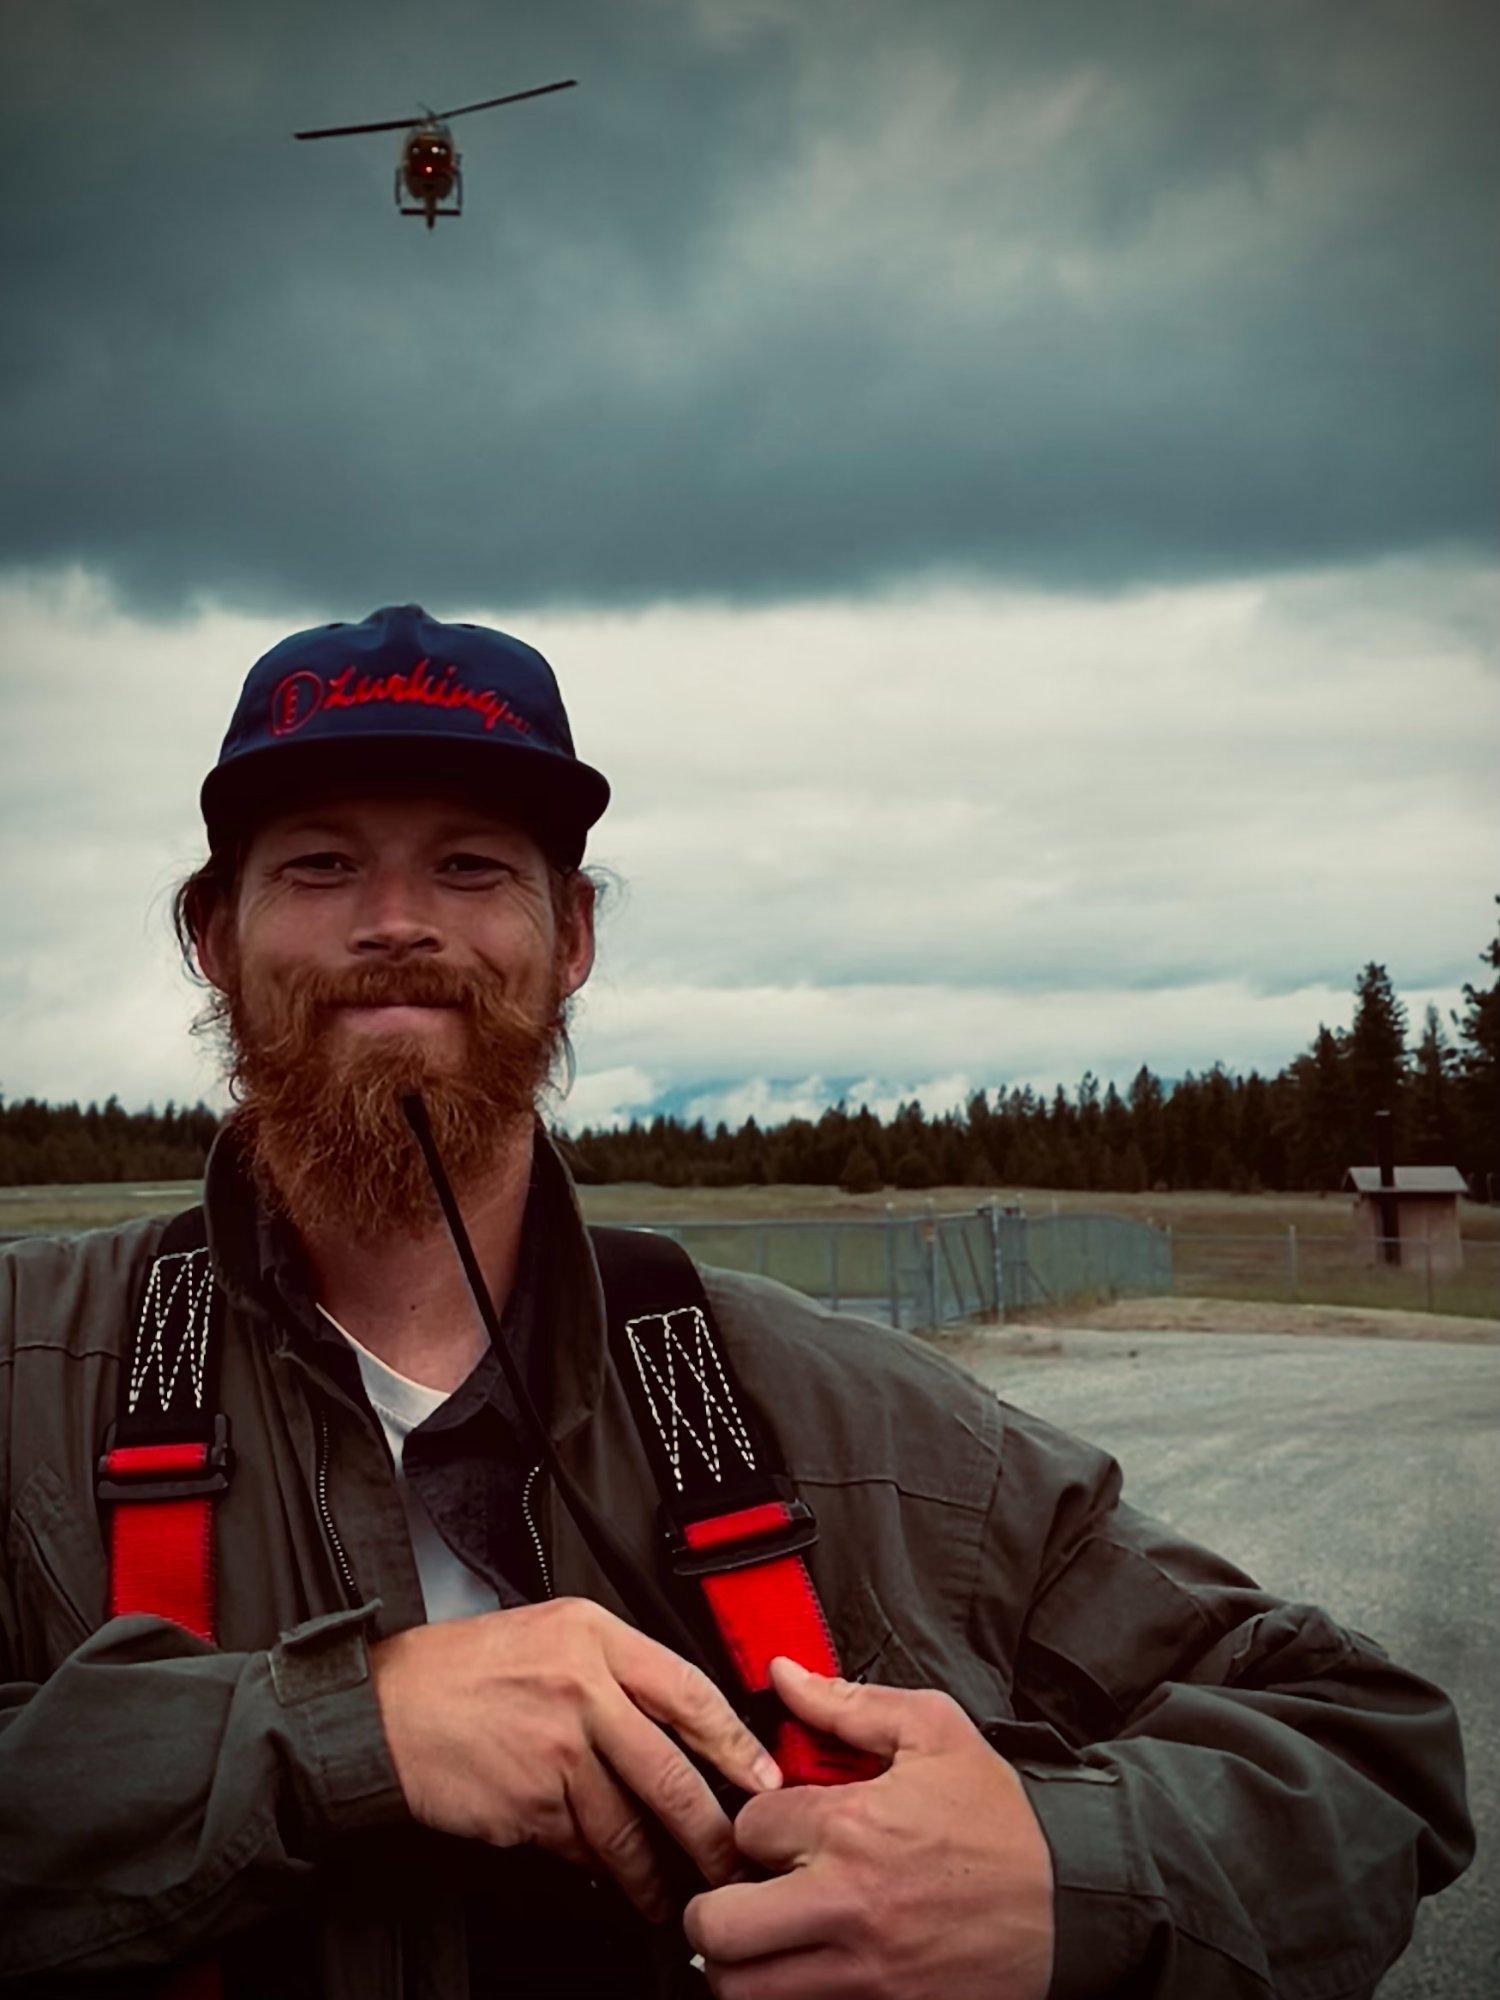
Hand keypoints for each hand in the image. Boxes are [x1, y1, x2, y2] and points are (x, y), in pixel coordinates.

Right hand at [369, 1598, 781, 1918]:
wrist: (384, 1709)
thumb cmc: (461, 1670)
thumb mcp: (549, 1633)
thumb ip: (613, 1667)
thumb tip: (677, 1720)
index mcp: (593, 1637)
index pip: (687, 1690)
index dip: (734, 1741)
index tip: (762, 1775)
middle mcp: (580, 1689)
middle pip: (670, 1770)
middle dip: (711, 1827)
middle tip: (734, 1856)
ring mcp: (554, 1751)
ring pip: (629, 1824)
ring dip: (655, 1869)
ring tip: (671, 1891)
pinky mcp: (527, 1805)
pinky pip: (581, 1847)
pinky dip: (600, 1869)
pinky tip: (609, 1878)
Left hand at [685, 1657, 1053, 1998]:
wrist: (1072, 1899)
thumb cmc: (1002, 1818)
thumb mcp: (934, 1732)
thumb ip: (847, 1703)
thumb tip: (783, 1674)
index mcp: (852, 1827)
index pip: (746, 1828)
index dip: (754, 1824)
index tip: (777, 1829)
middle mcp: (846, 1905)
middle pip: (719, 1927)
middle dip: (713, 1908)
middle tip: (736, 1894)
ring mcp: (864, 1974)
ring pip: (745, 1992)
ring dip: (739, 1965)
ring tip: (760, 1940)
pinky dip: (786, 1996)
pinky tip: (802, 1968)